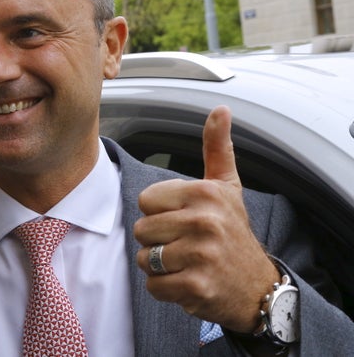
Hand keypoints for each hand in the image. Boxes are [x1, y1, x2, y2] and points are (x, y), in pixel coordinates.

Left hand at [133, 105, 279, 332]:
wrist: (257, 287)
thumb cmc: (233, 232)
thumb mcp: (227, 188)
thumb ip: (217, 149)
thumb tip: (221, 109)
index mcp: (205, 192)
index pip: (145, 200)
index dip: (160, 213)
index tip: (184, 219)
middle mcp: (205, 221)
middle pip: (141, 229)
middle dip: (157, 241)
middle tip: (186, 245)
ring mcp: (202, 255)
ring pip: (144, 259)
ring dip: (160, 266)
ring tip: (187, 263)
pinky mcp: (197, 287)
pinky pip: (154, 286)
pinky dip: (166, 289)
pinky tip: (188, 283)